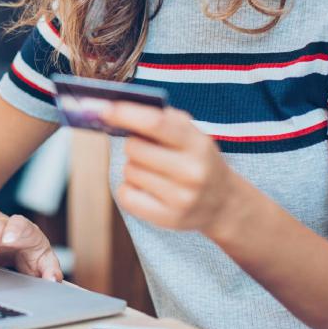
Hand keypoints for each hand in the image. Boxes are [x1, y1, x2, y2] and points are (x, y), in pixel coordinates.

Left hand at [102, 102, 239, 236]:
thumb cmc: (197, 159)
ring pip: (129, 171)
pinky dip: (128, 189)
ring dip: (133, 167)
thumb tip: (116, 109)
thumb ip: (162, 119)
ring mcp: (181, 198)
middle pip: (135, 148)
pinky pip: (126, 196)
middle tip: (146, 149)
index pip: (156, 124)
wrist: (223, 203)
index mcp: (198, 144)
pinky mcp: (168, 219)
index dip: (125, 114)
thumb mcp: (192, 134)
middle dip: (133, 144)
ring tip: (154, 171)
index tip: (104, 109)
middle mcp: (191, 171)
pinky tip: (145, 188)